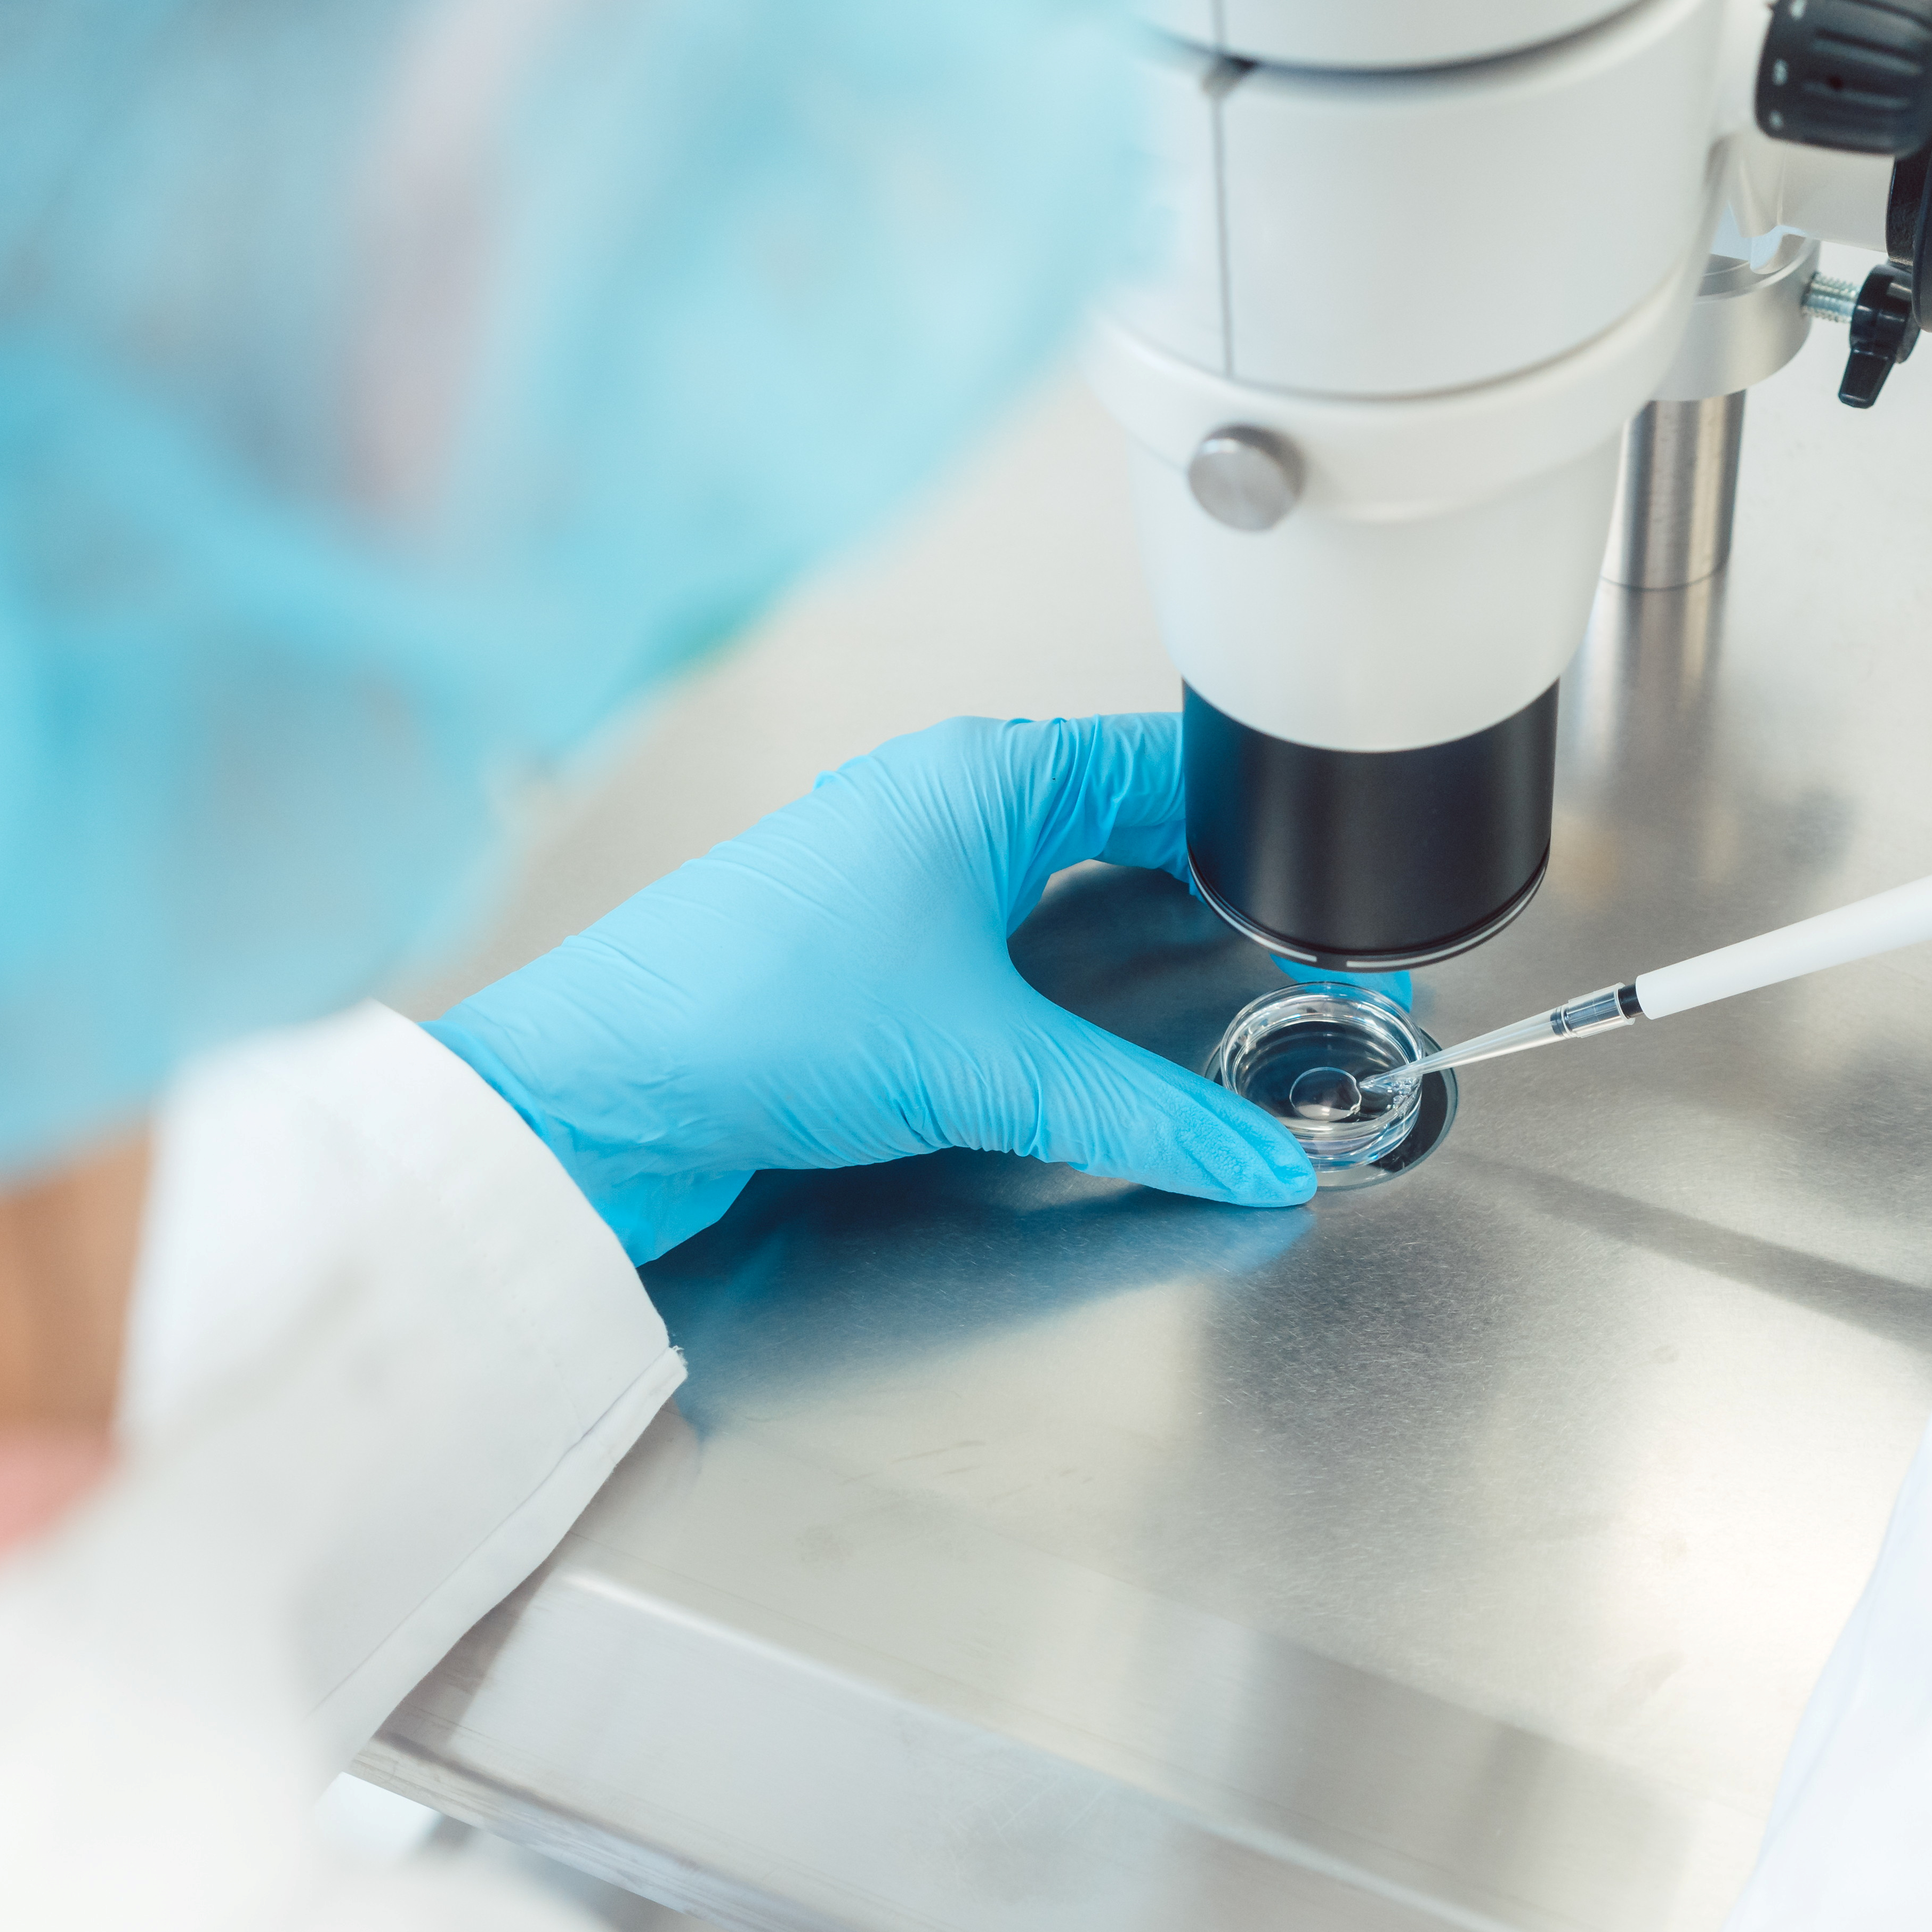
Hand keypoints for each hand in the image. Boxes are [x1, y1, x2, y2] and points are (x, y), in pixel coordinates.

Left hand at [431, 712, 1319, 1259]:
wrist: (593, 1096)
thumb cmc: (750, 1021)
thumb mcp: (985, 1067)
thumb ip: (1141, 1114)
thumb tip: (1255, 1158)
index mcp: (983, 776)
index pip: (1176, 773)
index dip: (1268, 844)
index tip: (1338, 914)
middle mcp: (943, 806)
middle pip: (1133, 829)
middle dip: (1221, 898)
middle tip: (1310, 970)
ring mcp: (902, 878)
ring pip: (1071, 889)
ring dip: (1147, 941)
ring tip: (1234, 1000)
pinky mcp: (870, 956)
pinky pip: (1011, 949)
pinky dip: (1072, 984)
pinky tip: (1110, 1038)